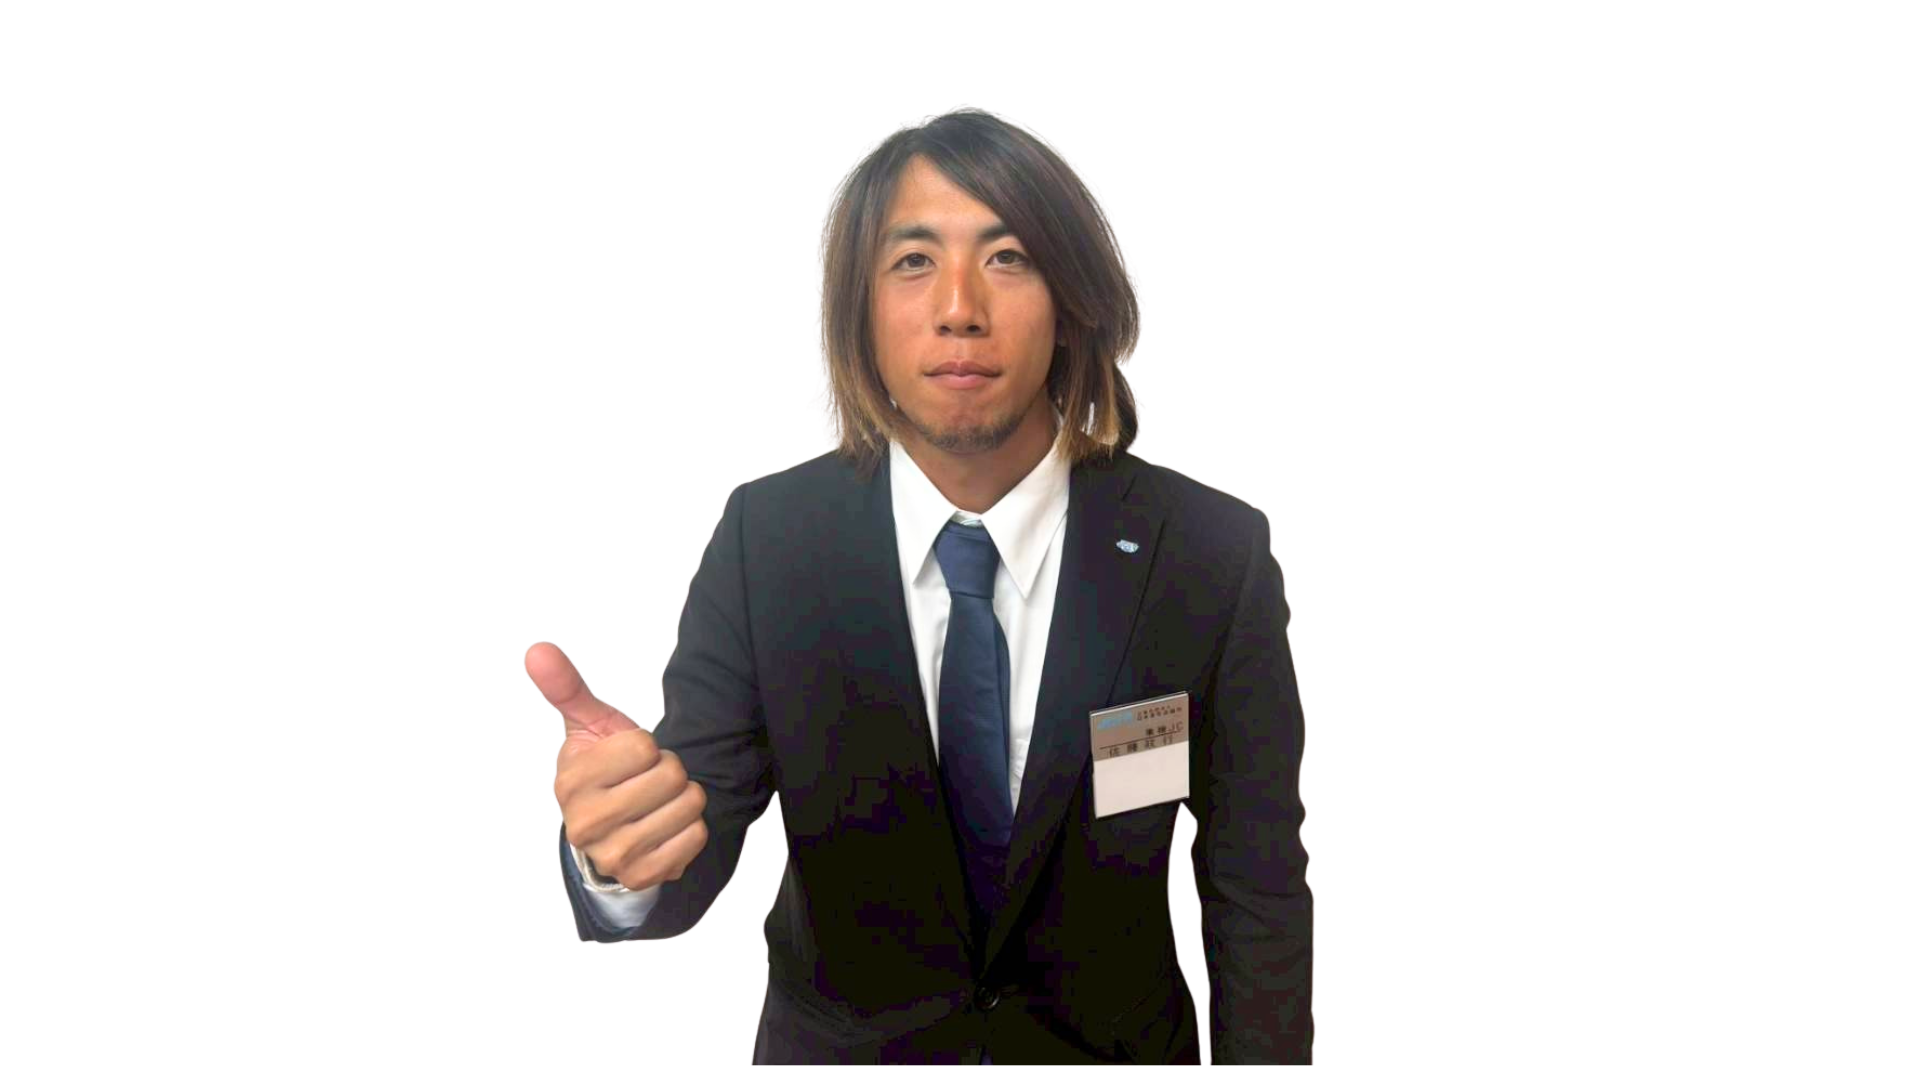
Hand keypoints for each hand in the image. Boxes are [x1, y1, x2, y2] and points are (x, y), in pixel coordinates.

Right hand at [528, 639, 709, 890]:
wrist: (609, 826)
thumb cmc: (603, 765)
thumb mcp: (587, 723)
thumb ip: (567, 687)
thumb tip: (536, 649)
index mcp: (569, 782)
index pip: (643, 746)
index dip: (645, 745)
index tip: (629, 758)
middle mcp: (584, 825)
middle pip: (670, 775)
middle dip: (669, 770)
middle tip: (647, 781)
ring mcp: (613, 856)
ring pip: (689, 805)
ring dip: (683, 797)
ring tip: (657, 802)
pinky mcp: (643, 876)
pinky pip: (695, 837)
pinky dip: (691, 827)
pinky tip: (666, 828)